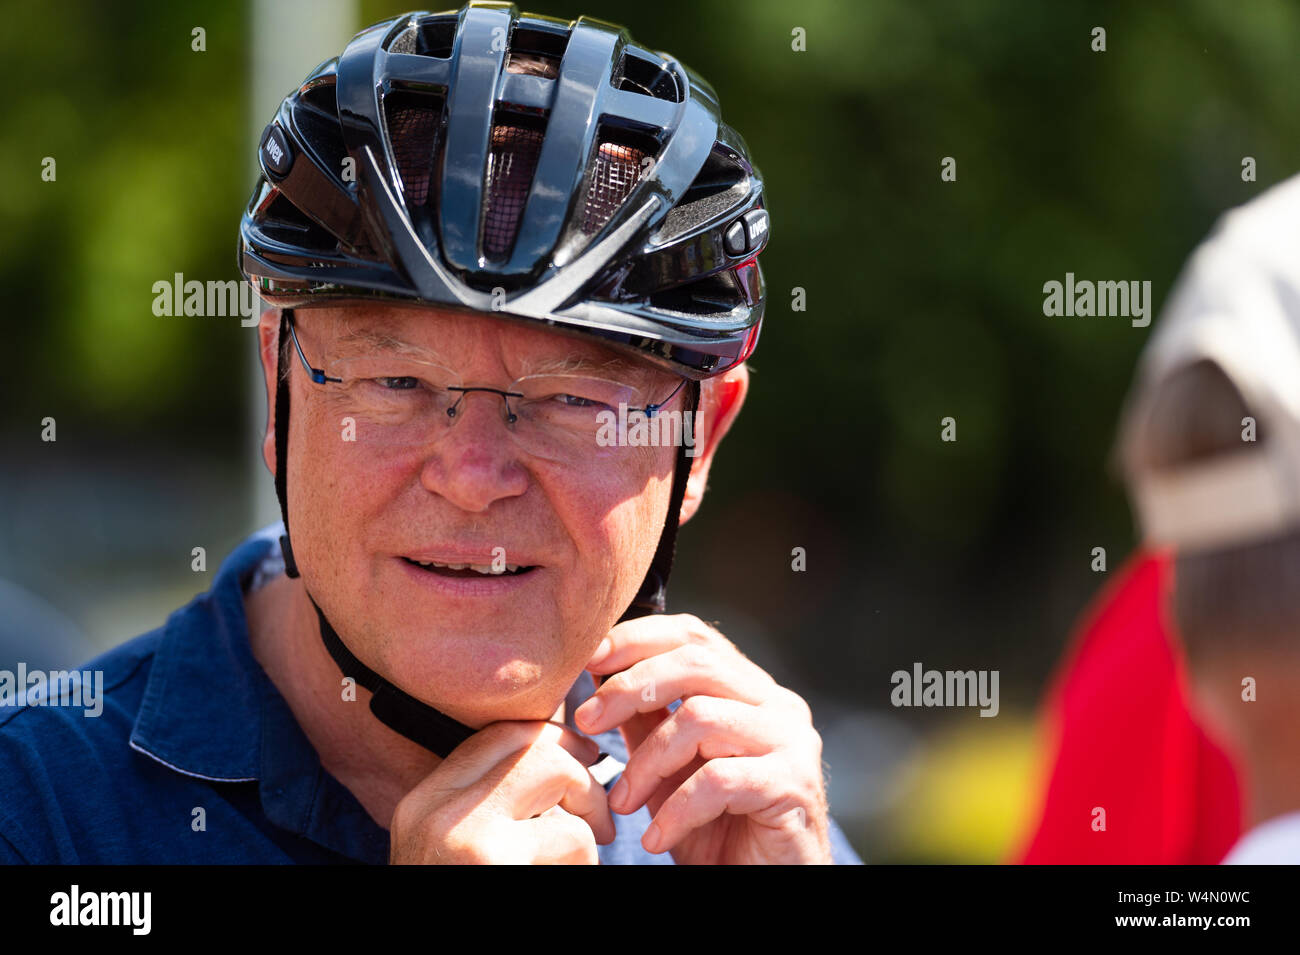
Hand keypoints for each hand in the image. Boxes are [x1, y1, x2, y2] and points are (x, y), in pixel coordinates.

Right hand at [388, 720, 615, 863]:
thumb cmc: (469, 916)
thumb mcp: (462, 850)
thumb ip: (493, 805)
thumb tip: (565, 751)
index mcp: (422, 803)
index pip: (498, 736)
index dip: (553, 740)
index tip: (584, 762)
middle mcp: (434, 810)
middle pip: (531, 745)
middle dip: (580, 772)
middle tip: (599, 820)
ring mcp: (461, 834)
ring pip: (558, 778)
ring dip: (586, 823)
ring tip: (580, 863)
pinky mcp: (493, 861)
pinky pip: (573, 838)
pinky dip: (587, 864)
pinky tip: (564, 885)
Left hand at [576, 614, 832, 864]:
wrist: (767, 887)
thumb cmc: (718, 828)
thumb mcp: (668, 768)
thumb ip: (648, 719)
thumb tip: (601, 671)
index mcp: (750, 689)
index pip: (696, 636)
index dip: (639, 639)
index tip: (590, 660)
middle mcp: (778, 704)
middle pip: (697, 663)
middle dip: (631, 687)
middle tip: (588, 720)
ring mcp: (791, 740)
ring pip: (702, 717)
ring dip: (648, 760)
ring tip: (624, 802)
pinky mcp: (793, 783)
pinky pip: (718, 779)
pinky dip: (677, 809)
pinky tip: (656, 837)